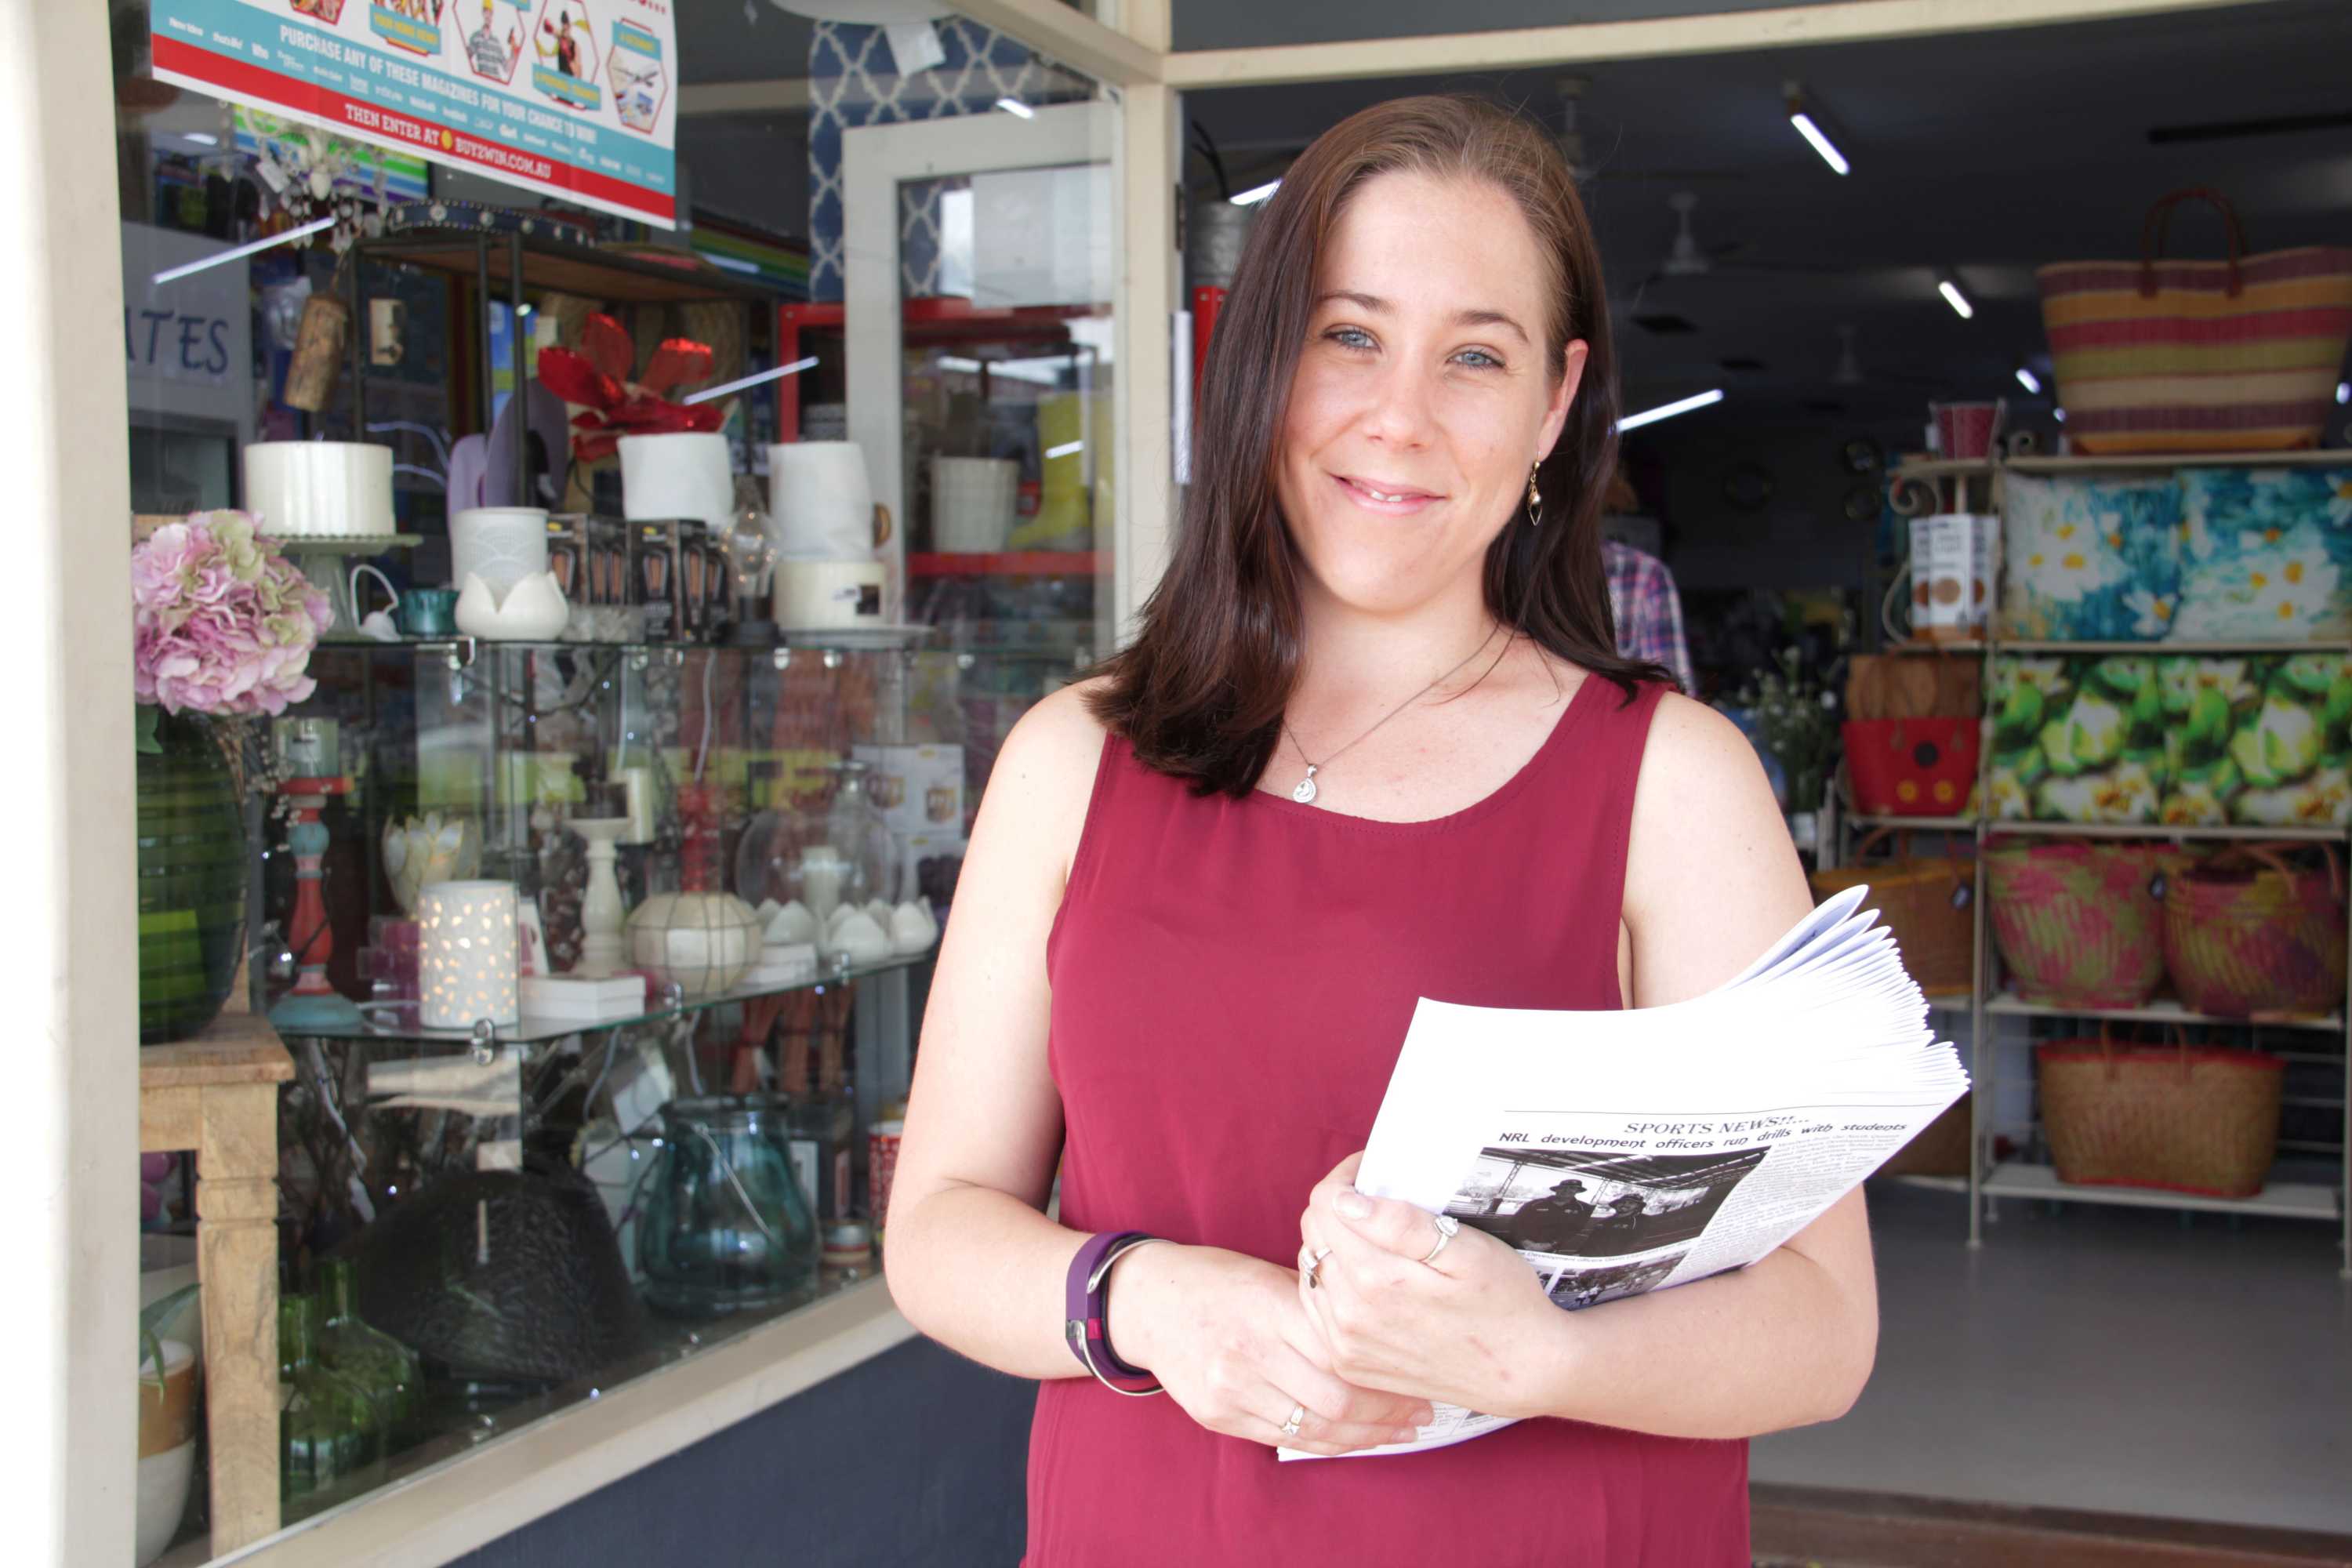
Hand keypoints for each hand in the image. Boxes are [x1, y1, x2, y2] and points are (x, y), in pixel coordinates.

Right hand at [1106, 1242, 1433, 1456]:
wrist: (1148, 1302)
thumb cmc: (1217, 1280)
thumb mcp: (1270, 1276)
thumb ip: (1317, 1307)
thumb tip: (1379, 1333)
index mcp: (1269, 1309)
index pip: (1344, 1354)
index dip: (1388, 1375)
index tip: (1419, 1378)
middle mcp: (1249, 1353)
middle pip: (1337, 1401)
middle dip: (1388, 1413)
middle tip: (1421, 1411)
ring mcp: (1231, 1390)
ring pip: (1316, 1430)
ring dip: (1366, 1436)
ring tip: (1399, 1430)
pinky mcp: (1219, 1416)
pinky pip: (1285, 1439)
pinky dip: (1327, 1442)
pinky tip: (1353, 1437)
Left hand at [1297, 1153, 1567, 1420]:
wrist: (1523, 1372)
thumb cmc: (1504, 1303)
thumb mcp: (1468, 1252)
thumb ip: (1403, 1224)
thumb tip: (1346, 1201)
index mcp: (1377, 1280)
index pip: (1324, 1204)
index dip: (1347, 1179)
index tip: (1374, 1175)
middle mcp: (1350, 1317)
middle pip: (1313, 1233)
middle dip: (1338, 1208)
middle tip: (1378, 1203)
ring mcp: (1345, 1346)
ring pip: (1312, 1268)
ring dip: (1335, 1245)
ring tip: (1377, 1242)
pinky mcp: (1348, 1364)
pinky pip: (1318, 1307)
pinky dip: (1335, 1283)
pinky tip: (1367, 1279)